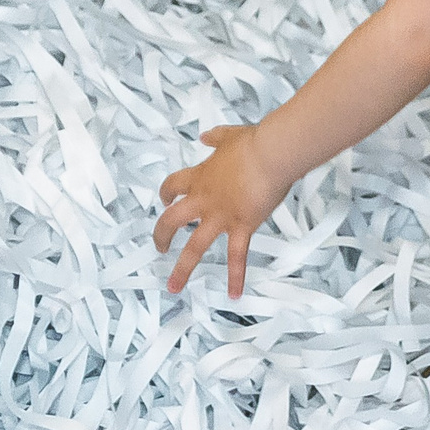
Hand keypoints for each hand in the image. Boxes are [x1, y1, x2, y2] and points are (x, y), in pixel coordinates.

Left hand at [154, 124, 289, 297]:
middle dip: (161, 236)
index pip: (173, 186)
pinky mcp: (241, 226)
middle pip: (171, 220)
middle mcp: (204, 200)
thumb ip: (215, 138)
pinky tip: (234, 294)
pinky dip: (236, 276)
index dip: (166, 194)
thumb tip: (205, 136)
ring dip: (182, 268)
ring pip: (195, 246)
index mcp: (200, 177)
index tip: (165, 200)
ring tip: (173, 286)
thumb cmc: (252, 144)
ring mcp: (220, 216)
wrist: (270, 154)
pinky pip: (237, 256)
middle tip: (159, 248)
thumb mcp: (228, 136)